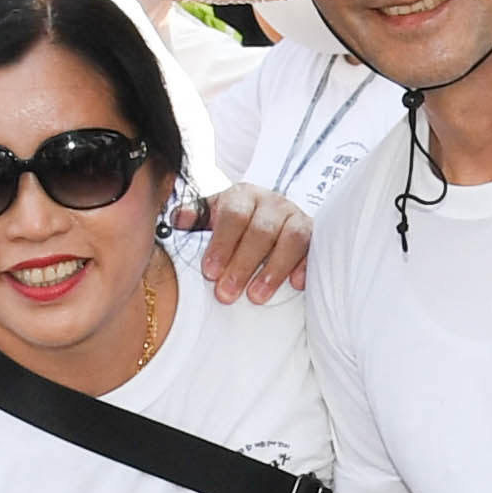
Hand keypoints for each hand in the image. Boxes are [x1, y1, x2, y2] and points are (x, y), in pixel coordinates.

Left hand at [186, 178, 312, 302]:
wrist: (274, 215)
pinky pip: (314, 248)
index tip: (209, 272)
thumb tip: (176, 221)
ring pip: (290, 239)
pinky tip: (295, 285)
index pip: (233, 216)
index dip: (221, 244)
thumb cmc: (237, 222)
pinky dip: (305, 266)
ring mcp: (296, 217)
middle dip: (242, 265)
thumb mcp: (213, 215)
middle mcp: (273, 203)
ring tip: (256, 297)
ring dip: (273, 270)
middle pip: (260, 231)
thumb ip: (194, 217)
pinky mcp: (315, 234)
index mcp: (244, 195)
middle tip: (225, 294)